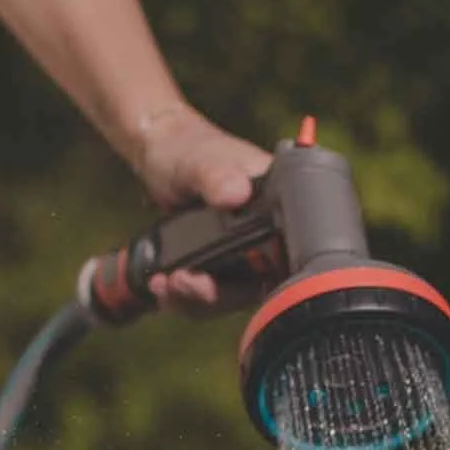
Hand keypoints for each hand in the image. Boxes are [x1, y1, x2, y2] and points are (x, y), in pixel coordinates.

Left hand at [130, 105, 272, 309]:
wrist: (160, 152)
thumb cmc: (187, 148)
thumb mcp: (200, 161)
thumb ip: (216, 177)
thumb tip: (237, 194)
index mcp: (280, 206)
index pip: (288, 256)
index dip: (262, 278)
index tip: (225, 281)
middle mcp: (268, 234)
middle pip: (257, 285)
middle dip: (216, 295)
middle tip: (183, 282)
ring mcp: (244, 251)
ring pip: (230, 296)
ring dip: (195, 300)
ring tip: (165, 285)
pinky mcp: (220, 264)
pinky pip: (209, 293)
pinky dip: (185, 297)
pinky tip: (162, 285)